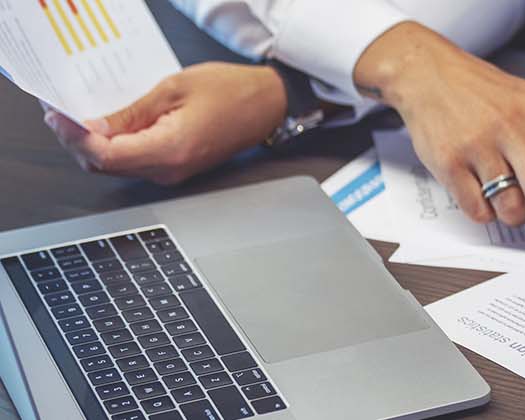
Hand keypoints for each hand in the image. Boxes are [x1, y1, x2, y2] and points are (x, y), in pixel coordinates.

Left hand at [42, 62, 284, 184]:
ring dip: (91, 144)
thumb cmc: (232, 92)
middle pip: (104, 166)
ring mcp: (172, 173)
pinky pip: (132, 163)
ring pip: (115, 167)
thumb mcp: (173, 88)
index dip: (75, 137)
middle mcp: (170, 170)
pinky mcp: (174, 168)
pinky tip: (106, 126)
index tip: (58, 116)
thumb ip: (130, 112)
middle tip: (59, 112)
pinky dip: (112, 146)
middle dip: (76, 141)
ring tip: (78, 116)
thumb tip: (93, 126)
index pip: (105, 155)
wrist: (268, 105)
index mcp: (171, 150)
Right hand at [355, 22, 524, 237]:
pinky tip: (485, 195)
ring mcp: (476, 145)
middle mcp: (508, 126)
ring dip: (517, 216)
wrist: (429, 73)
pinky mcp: (448, 162)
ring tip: (513, 204)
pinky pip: (477, 208)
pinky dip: (487, 213)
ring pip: (509, 204)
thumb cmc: (484, 93)